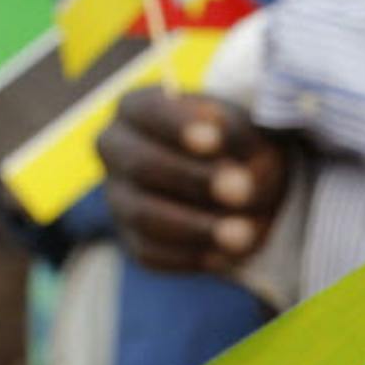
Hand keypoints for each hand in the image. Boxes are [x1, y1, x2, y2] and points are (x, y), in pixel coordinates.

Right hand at [98, 92, 288, 273]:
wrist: (236, 187)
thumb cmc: (238, 148)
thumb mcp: (248, 135)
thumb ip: (243, 148)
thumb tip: (240, 180)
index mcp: (138, 109)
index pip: (148, 111)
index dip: (179, 126)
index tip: (214, 139)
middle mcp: (116, 150)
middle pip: (142, 164)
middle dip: (193, 179)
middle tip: (240, 190)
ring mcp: (119, 198)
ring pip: (144, 215)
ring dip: (196, 227)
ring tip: (243, 234)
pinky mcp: (133, 241)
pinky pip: (153, 253)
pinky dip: (193, 255)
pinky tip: (229, 255)